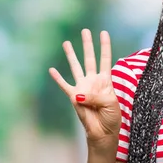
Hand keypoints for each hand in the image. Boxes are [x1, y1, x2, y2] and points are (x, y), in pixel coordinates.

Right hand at [49, 29, 120, 148]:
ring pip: (76, 67)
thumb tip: (79, 94)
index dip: (104, 46)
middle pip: (89, 58)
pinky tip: (52, 70)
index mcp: (105, 80)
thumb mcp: (110, 103)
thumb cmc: (111, 116)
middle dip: (87, 45)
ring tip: (66, 43)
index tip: (104, 33)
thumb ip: (96, 96)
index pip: (105, 59)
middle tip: (85, 31)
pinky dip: (58, 78)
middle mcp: (93, 80)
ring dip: (71, 56)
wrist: (103, 131)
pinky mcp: (74, 97)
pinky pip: (64, 86)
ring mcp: (83, 87)